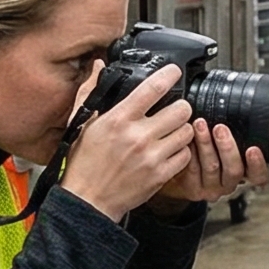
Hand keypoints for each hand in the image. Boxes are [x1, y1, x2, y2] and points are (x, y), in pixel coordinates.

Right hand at [59, 64, 192, 220]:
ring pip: (187, 132)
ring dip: (182, 129)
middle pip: (181, 110)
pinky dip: (181, 151)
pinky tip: (169, 150)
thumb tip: (98, 67)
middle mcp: (138, 136)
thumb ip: (90, 92)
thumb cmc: (84, 164)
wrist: (88, 201)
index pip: (153, 88)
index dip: (169, 75)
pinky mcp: (160, 175)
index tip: (174, 72)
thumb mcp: (81, 123)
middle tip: (174, 109)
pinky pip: (185, 155)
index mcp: (118, 119)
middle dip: (180, 106)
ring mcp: (151, 157)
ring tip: (172, 131)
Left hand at [148, 120, 268, 212]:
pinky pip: (192, 170)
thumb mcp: (223, 142)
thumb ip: (233, 132)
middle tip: (220, 128)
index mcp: (244, 172)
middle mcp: (230, 183)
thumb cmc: (206, 150)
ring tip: (199, 125)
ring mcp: (212, 188)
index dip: (257, 164)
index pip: (258, 175)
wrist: (181, 169)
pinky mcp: (194, 190)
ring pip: (211, 167)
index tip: (253, 149)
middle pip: (234, 170)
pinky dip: (190, 152)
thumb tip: (233, 104)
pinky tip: (186, 139)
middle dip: (227, 147)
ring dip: (206, 144)